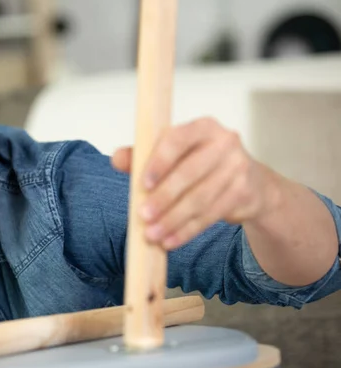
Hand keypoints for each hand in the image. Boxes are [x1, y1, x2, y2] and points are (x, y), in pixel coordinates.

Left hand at [112, 117, 277, 249]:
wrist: (250, 183)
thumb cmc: (202, 164)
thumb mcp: (174, 155)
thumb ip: (143, 155)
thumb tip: (117, 158)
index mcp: (202, 127)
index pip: (178, 139)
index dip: (160, 162)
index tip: (144, 184)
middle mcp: (224, 142)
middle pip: (190, 173)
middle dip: (164, 198)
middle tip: (144, 216)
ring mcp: (237, 168)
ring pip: (200, 198)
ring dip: (173, 220)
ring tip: (153, 234)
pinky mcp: (243, 193)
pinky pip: (210, 215)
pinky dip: (187, 230)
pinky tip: (170, 240)